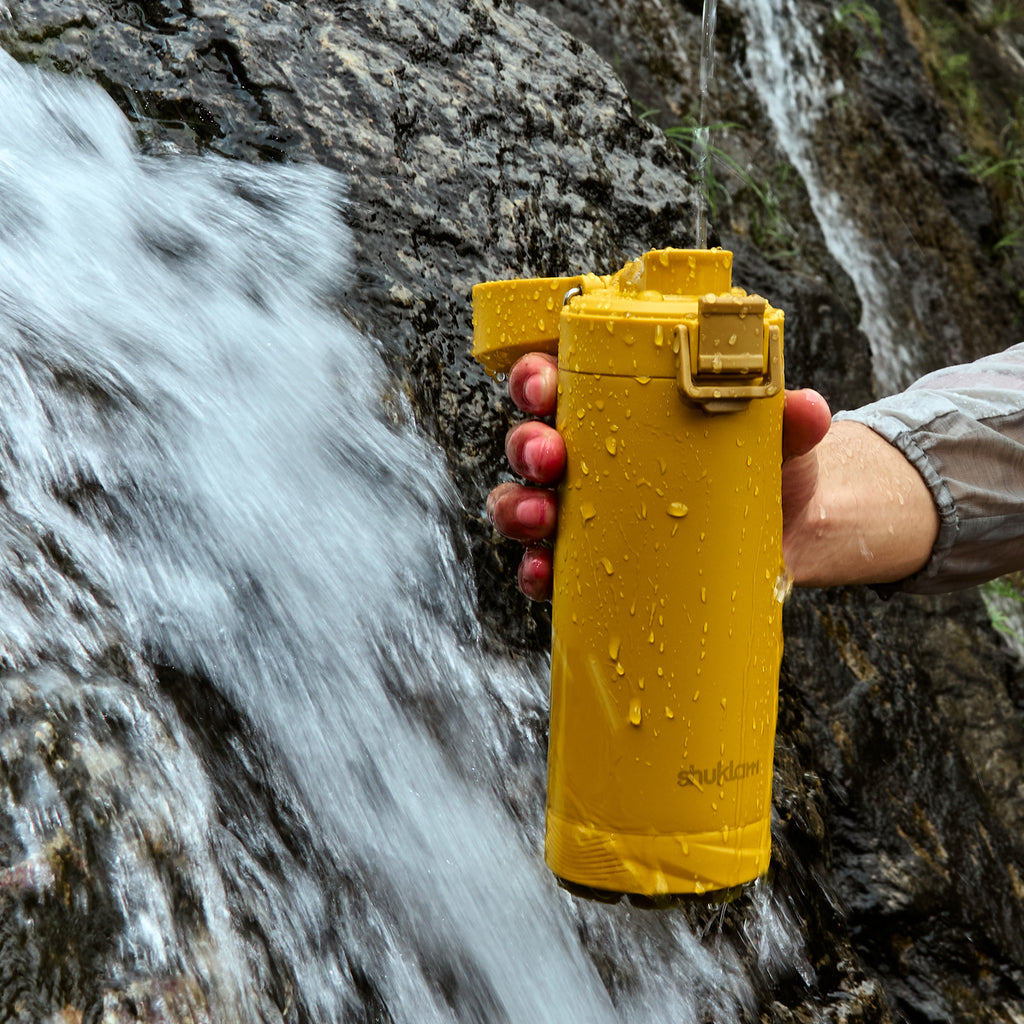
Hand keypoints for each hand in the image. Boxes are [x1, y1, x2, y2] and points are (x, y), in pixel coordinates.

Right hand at [486, 353, 833, 599]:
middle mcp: (590, 457)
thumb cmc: (767, 467)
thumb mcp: (778, 437)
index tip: (546, 382)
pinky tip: (544, 572)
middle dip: (526, 443)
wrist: (788, 535)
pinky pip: (546, 567)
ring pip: (524, 502)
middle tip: (549, 454)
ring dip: (516, 507)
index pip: (559, 381)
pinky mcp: (595, 563)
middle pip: (530, 441)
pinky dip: (535, 571)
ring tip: (542, 515)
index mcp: (617, 408)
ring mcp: (587, 513)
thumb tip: (804, 407)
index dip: (535, 377)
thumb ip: (788, 419)